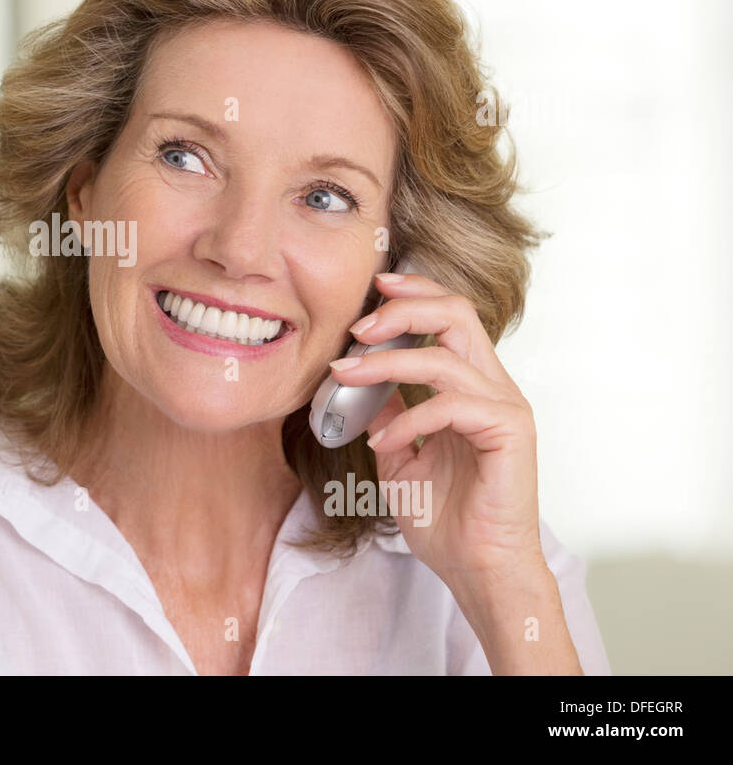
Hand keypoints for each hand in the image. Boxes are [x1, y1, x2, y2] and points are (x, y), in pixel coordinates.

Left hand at [327, 269, 544, 587]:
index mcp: (472, 386)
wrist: (478, 569)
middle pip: (457, 313)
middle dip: (403, 308)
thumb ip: (387, 417)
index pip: (450, 316)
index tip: (376, 287)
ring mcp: (504, 408)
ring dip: (386, 363)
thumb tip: (362, 385)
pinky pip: (451, 405)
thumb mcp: (399, 458)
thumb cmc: (446, 519)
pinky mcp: (509, 432)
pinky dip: (408, 419)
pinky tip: (381, 441)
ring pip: (444, 358)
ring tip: (346, 377)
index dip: (415, 293)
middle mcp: (493, 388)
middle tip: (358, 326)